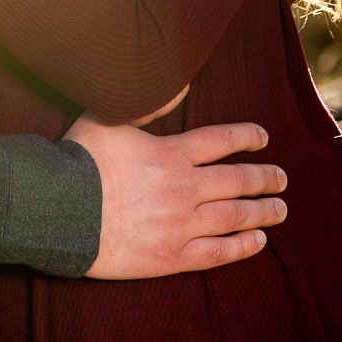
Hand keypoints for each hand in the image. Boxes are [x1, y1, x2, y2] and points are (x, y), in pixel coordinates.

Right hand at [65, 114, 287, 278]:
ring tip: (281, 210)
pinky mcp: (170, 257)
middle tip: (282, 178)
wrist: (58, 211)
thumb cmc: (79, 162)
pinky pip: (217, 254)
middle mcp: (183, 188)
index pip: (221, 141)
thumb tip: (179, 84)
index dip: (247, 137)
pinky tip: (258, 242)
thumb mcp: (108, 118)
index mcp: (170, 153)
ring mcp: (180, 225)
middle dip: (265, 178)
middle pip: (237, 181)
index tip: (263, 138)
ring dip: (262, 212)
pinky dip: (242, 247)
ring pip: (234, 217)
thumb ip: (146, 103)